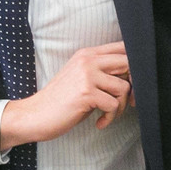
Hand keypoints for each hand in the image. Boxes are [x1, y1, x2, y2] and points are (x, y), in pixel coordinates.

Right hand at [0, 42, 131, 150]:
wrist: (36, 114)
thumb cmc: (61, 100)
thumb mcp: (80, 78)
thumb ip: (102, 71)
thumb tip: (133, 75)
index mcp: (86, 54)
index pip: (122, 47)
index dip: (134, 64)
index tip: (131, 82)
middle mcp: (87, 60)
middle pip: (128, 63)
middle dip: (134, 85)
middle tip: (127, 101)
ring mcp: (86, 75)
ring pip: (124, 87)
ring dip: (120, 106)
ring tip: (107, 114)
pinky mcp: (86, 93)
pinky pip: (114, 105)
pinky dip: (110, 117)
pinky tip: (99, 122)